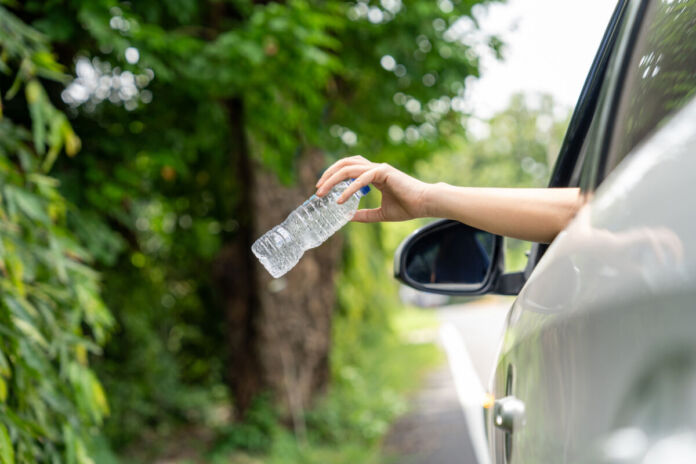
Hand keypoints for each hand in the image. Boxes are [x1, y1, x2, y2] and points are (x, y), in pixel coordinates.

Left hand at [315, 156, 429, 221]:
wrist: (425, 204)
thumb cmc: (408, 207)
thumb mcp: (380, 214)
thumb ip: (364, 215)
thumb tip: (347, 218)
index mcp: (374, 175)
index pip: (348, 168)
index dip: (333, 175)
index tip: (322, 189)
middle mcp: (374, 168)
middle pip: (345, 163)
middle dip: (328, 174)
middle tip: (317, 189)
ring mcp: (379, 168)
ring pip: (349, 168)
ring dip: (333, 179)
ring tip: (322, 192)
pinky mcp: (384, 173)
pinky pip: (361, 178)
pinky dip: (349, 189)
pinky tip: (340, 200)